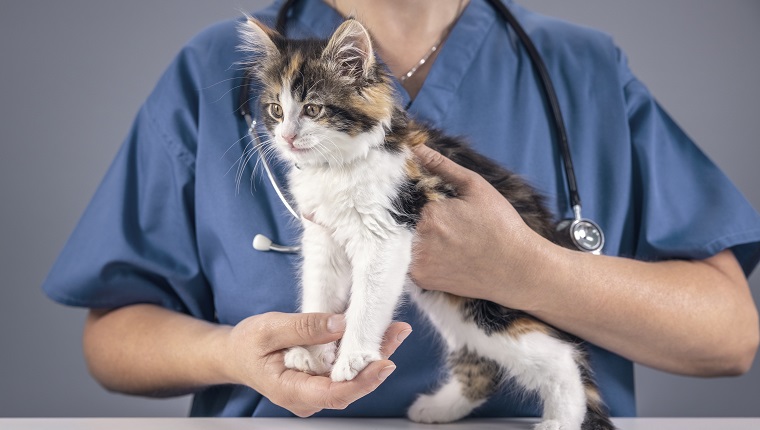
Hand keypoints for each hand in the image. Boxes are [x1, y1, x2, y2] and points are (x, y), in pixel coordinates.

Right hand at [221, 312, 410, 416]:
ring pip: (352, 376)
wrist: (236, 354)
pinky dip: (362, 350)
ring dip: (374, 353)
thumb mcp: (268, 329)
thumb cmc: (247, 344)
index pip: (334, 394)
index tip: (384, 362)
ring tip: (396, 330)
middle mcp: (309, 397)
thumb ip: (303, 328)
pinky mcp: (322, 378)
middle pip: (350, 385)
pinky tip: (378, 334)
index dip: (363, 381)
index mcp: (291, 391)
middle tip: (398, 333)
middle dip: (377, 360)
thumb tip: (339, 324)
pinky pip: (346, 368)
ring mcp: (317, 390)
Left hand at [410, 144, 549, 308]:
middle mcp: (418, 239)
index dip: (422, 200)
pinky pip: (407, 262)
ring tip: (446, 240)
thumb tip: (416, 148)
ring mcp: (418, 263)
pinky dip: (418, 256)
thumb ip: (442, 167)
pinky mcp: (421, 280)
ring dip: (414, 237)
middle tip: (448, 226)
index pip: (409, 198)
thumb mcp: (475, 187)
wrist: (516, 268)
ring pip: (403, 241)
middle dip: (417, 218)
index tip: (441, 208)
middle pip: (404, 220)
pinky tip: (441, 254)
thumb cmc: (500, 225)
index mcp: (429, 213)